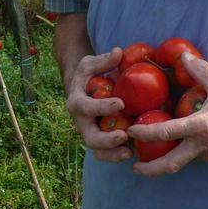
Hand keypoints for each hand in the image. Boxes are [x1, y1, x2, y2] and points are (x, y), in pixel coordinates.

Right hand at [65, 48, 131, 162]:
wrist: (80, 87)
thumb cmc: (88, 74)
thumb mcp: (91, 63)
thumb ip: (103, 60)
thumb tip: (118, 52)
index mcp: (77, 102)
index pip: (87, 107)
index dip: (102, 107)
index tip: (121, 103)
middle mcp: (81, 121)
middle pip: (89, 137)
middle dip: (106, 140)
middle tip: (124, 136)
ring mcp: (89, 132)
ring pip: (96, 150)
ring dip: (111, 154)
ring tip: (129, 153)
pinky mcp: (98, 139)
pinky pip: (104, 153)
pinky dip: (114, 156)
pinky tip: (131, 153)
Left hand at [127, 53, 207, 177]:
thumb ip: (200, 70)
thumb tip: (183, 55)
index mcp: (200, 128)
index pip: (165, 133)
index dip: (145, 132)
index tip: (130, 130)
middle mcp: (202, 147)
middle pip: (169, 165)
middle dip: (150, 169)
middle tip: (133, 165)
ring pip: (182, 163)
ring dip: (165, 162)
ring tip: (150, 155)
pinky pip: (195, 159)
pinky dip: (182, 156)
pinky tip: (178, 146)